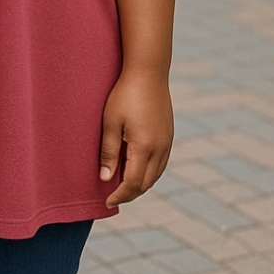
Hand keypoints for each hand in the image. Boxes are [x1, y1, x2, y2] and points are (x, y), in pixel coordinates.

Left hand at [99, 69, 173, 207]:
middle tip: (113, 197)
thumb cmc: (124, 95)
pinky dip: (149, 173)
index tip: (107, 201)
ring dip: (141, 185)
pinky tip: (138, 170)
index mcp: (144, 147)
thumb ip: (108, 152)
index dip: (120, 195)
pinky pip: (161, 163)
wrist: (148, 72)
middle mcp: (160, 148)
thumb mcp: (110, 122)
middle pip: (146, 183)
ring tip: (123, 187)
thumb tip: (105, 178)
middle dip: (129, 193)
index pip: (133, 183)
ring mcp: (167, 142)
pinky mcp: (168, 135)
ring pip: (156, 174)